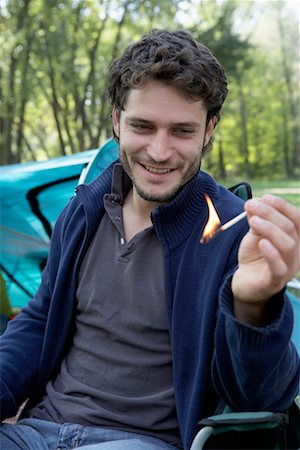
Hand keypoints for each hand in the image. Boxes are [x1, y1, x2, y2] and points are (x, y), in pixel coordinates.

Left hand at [231, 195, 299, 324]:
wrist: (244, 281)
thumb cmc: (254, 255)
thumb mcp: (254, 234)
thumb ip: (256, 220)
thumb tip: (253, 203)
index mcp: (296, 238)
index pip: (296, 218)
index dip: (282, 206)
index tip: (264, 197)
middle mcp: (297, 253)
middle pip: (290, 228)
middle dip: (270, 213)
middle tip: (250, 206)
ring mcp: (289, 268)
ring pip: (287, 245)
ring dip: (270, 228)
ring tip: (252, 220)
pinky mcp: (275, 281)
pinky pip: (279, 267)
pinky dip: (271, 253)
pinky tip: (261, 243)